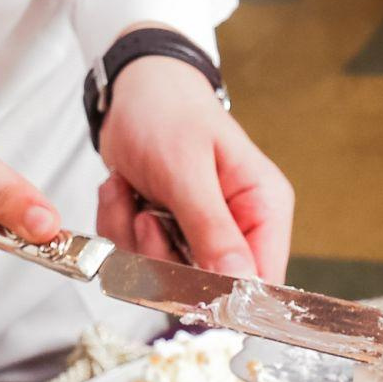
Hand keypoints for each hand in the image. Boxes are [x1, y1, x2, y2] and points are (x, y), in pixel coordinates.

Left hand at [94, 53, 292, 279]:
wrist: (130, 89)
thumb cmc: (168, 112)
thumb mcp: (187, 169)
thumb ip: (212, 229)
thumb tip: (240, 283)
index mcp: (263, 207)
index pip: (263, 279)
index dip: (225, 293)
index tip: (183, 280)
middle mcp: (237, 227)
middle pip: (206, 285)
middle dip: (161, 255)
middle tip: (147, 214)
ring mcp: (199, 232)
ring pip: (164, 274)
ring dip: (132, 237)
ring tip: (130, 190)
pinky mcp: (166, 231)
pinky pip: (136, 257)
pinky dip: (119, 226)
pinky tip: (122, 190)